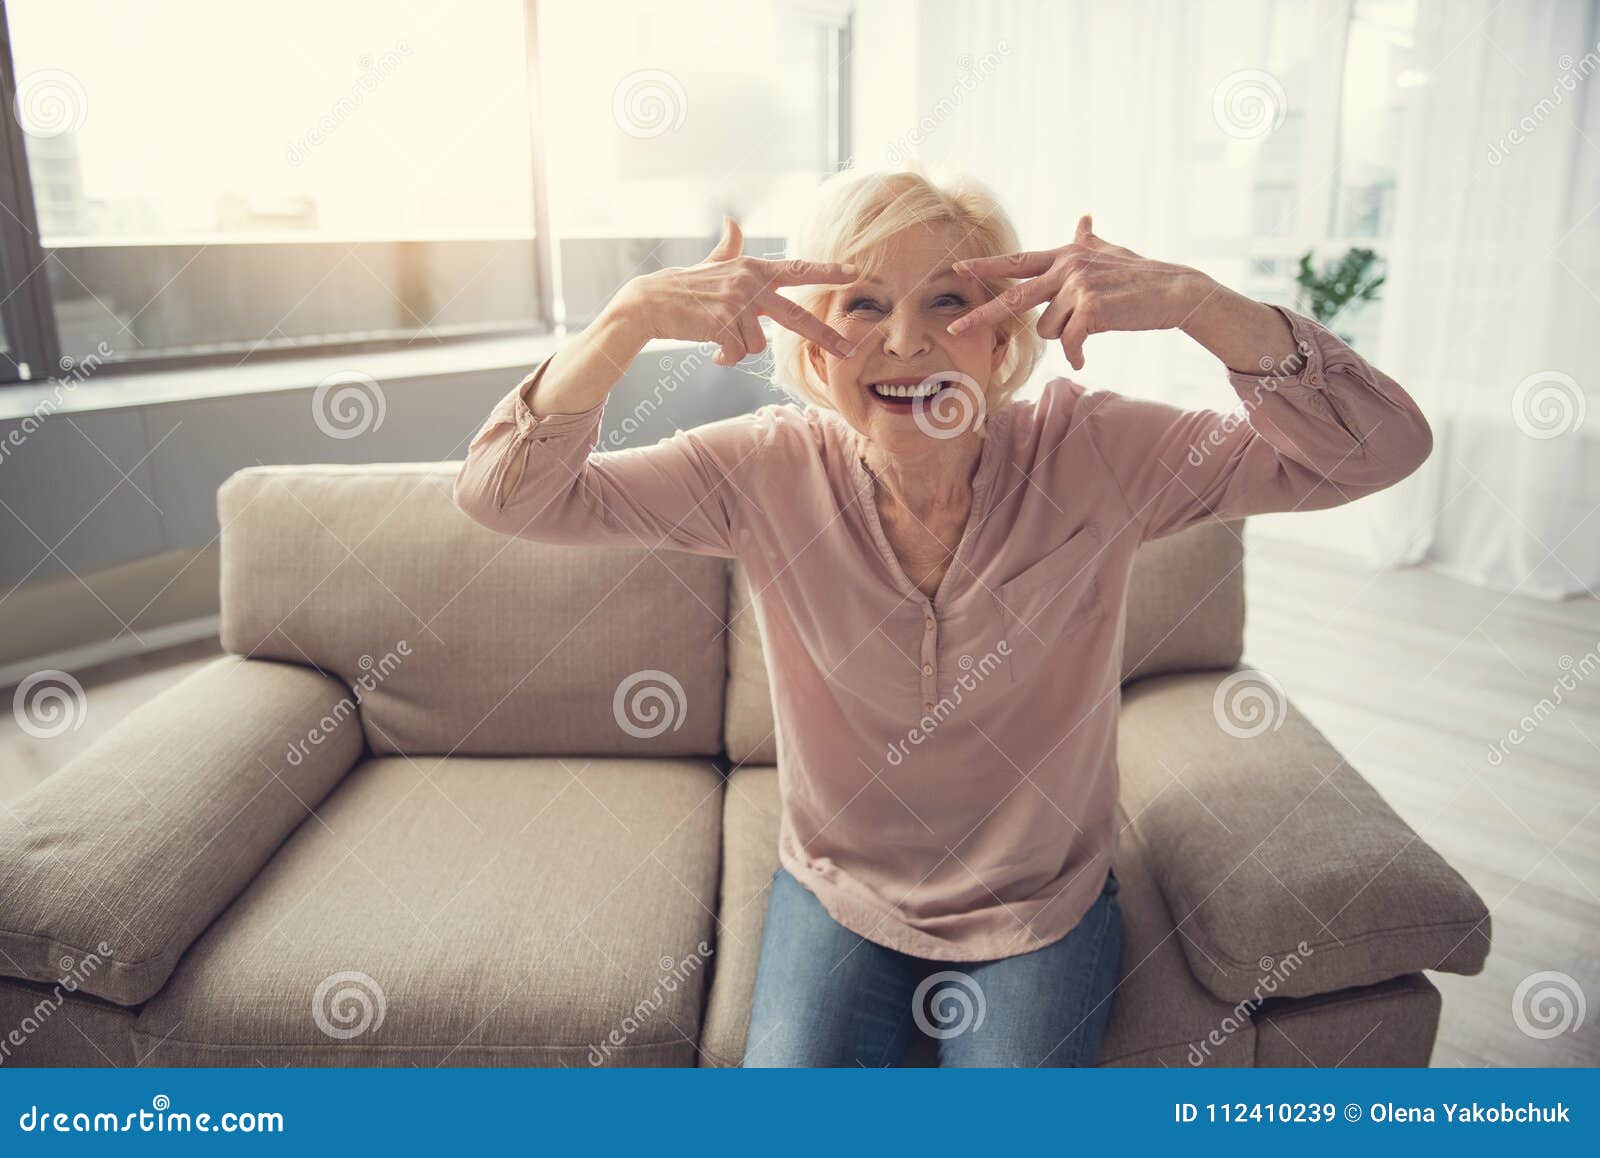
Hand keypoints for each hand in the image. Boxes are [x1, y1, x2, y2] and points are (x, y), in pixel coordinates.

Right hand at [616, 216, 857, 365]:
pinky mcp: (723, 323)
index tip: (855, 274)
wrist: (652, 301)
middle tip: (849, 352)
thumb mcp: (712, 264)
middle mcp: (750, 283)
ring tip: (719, 338)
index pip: (799, 269)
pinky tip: (711, 349)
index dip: (828, 271)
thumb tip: (732, 221)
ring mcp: (737, 303)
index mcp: (754, 269)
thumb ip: (730, 247)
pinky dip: (724, 358)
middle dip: (826, 337)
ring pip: (757, 346)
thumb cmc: (685, 286)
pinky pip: (737, 354)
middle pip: (796, 318)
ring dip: (738, 349)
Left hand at [946, 215, 1210, 370]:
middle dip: (982, 315)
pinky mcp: (1090, 308)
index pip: (1018, 262)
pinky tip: (1084, 358)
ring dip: (1066, 337)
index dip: (987, 267)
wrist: (1175, 291)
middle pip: (1014, 298)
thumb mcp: (1111, 253)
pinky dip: (1076, 355)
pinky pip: (1069, 343)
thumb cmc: (1141, 276)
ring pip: (1048, 329)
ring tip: (1091, 326)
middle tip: (956, 328)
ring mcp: (1077, 286)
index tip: (958, 270)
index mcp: (1065, 256)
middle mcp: (1067, 267)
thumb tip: (1083, 218)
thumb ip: (1089, 240)